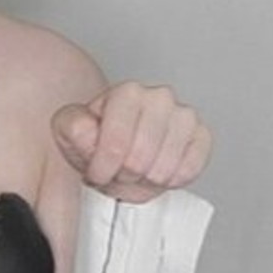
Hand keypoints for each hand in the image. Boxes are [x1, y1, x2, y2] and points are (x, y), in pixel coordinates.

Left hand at [51, 81, 211, 203]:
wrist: (122, 150)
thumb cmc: (98, 140)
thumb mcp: (70, 133)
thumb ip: (73, 129)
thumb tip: (86, 129)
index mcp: (127, 92)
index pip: (115, 145)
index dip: (103, 168)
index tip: (97, 170)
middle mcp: (159, 97)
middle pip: (139, 160)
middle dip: (124, 175)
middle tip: (118, 170)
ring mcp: (184, 116)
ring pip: (163, 169)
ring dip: (146, 180)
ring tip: (137, 169)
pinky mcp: (202, 136)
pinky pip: (188, 170)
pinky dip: (170, 179)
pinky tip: (158, 169)